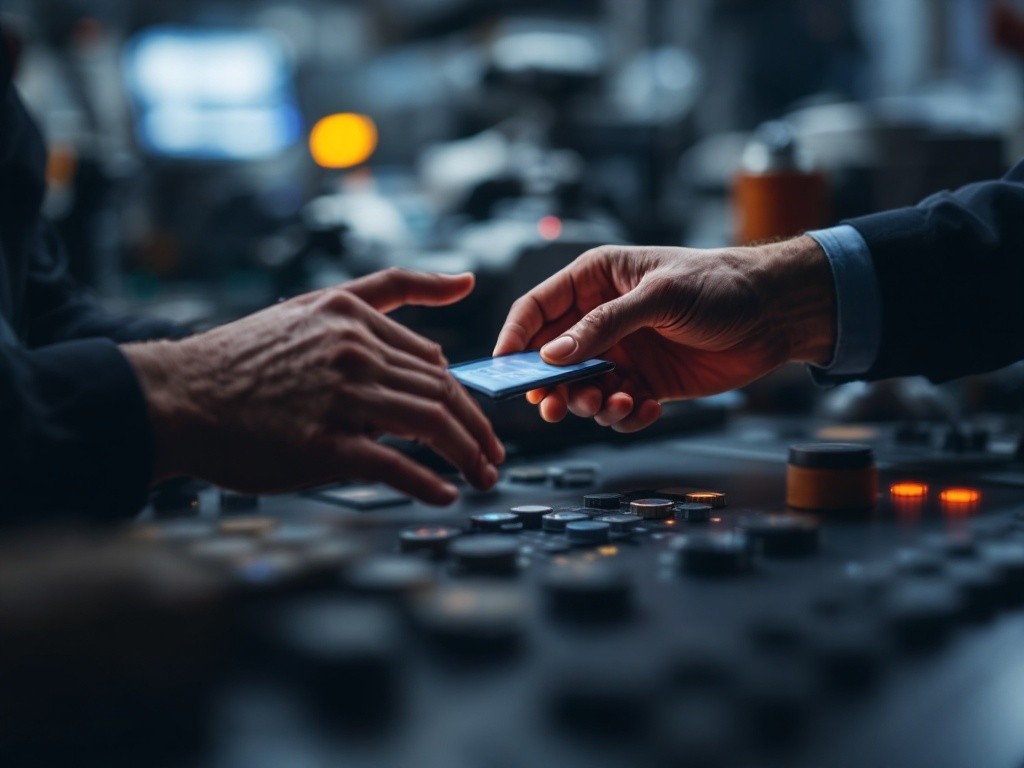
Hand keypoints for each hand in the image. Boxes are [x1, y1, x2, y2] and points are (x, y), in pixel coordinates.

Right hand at [124, 268, 504, 504]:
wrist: (175, 397)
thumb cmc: (241, 358)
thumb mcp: (313, 304)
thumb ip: (389, 291)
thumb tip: (465, 282)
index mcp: (352, 317)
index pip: (436, 362)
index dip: (468, 399)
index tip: (479, 424)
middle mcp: (352, 351)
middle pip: (443, 393)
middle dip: (479, 432)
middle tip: (494, 458)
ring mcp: (339, 397)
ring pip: (431, 425)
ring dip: (468, 458)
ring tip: (482, 479)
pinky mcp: (322, 444)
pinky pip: (394, 466)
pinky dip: (428, 484)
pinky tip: (444, 496)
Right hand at [493, 237, 835, 431]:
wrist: (776, 314)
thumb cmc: (721, 285)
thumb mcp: (660, 296)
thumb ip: (604, 325)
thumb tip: (553, 356)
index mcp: (596, 280)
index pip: (538, 309)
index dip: (516, 338)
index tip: (502, 370)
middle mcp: (602, 319)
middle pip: (553, 359)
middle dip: (551, 385)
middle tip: (553, 406)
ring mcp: (623, 353)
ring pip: (582, 389)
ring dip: (591, 404)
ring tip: (618, 403)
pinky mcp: (646, 383)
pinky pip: (618, 409)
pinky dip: (626, 416)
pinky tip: (647, 408)